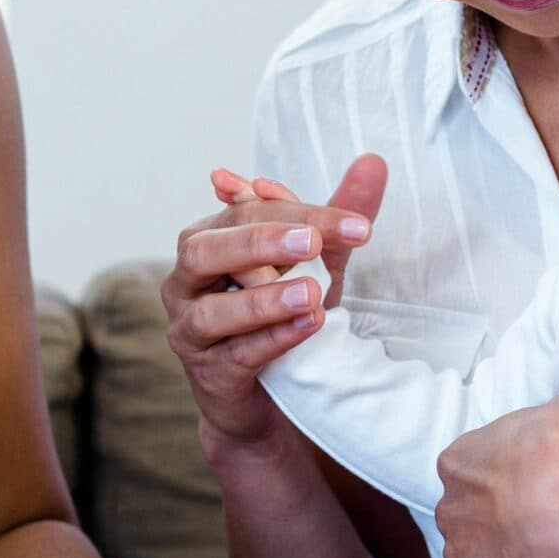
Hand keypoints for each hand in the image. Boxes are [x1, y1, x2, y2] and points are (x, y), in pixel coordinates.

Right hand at [162, 156, 387, 449]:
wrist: (266, 395)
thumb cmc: (282, 315)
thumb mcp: (316, 262)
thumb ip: (336, 215)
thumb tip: (373, 162)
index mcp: (208, 239)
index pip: (245, 212)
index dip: (299, 213)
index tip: (357, 226)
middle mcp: (185, 280)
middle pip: (206, 250)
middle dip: (258, 243)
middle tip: (311, 241)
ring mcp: (189, 329)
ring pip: (212, 310)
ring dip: (264, 300)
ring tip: (312, 293)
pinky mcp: (208, 373)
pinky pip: (235, 354)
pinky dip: (272, 338)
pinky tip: (309, 326)